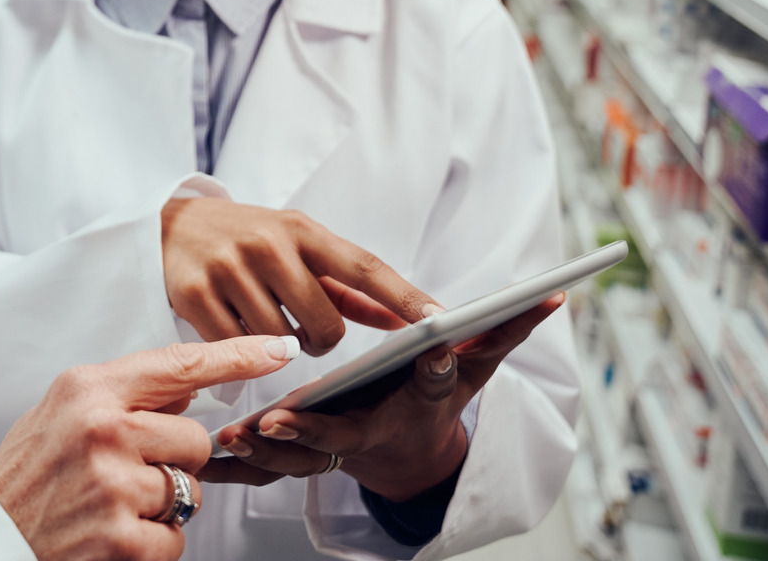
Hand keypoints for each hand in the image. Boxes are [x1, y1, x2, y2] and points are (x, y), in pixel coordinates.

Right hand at [0, 335, 300, 560]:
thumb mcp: (62, 411)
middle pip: (194, 438)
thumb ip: (122, 395)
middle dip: (173, 461)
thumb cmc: (26, 476)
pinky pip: (175, 538)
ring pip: (187, 490)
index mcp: (88, 389)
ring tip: (108, 506)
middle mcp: (103, 429)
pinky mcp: (121, 536)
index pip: (178, 364)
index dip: (235, 356)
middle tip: (122, 474)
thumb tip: (185, 387)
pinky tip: (111, 535)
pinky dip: (152, 545)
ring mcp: (113, 483)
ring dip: (160, 506)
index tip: (277, 349)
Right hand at [160, 197, 432, 354]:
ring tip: (263, 321)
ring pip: (281, 343)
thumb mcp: (297, 248)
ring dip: (280, 347)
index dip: (404, 296)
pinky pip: (238, 349)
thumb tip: (400, 319)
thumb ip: (348, 288)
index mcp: (301, 230)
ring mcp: (230, 268)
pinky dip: (243, 351)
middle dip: (322, 340)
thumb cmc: (247, 240)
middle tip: (306, 332)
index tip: (441, 320)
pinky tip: (235, 329)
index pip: (364, 267)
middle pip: (325, 324)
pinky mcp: (194, 294)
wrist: (169, 224)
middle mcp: (268, 244)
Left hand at [206, 295, 565, 499]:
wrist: (407, 453)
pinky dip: (242, 467)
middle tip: (272, 423)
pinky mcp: (304, 460)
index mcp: (404, 409)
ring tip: (233, 439)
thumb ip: (502, 335)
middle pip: (332, 440)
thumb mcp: (473, 373)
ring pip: (292, 462)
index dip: (398, 383)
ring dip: (261, 456)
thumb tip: (552, 299)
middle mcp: (367, 435)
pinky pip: (269, 469)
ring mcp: (332, 454)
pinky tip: (215, 453)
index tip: (377, 375)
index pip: (402, 396)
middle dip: (304, 433)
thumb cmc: (435, 404)